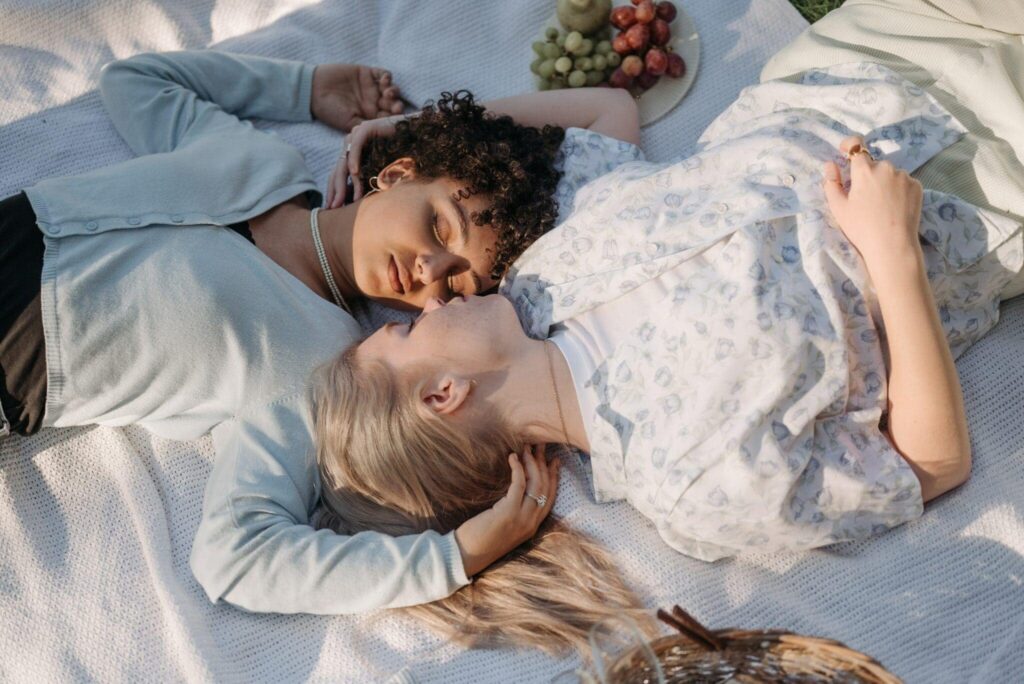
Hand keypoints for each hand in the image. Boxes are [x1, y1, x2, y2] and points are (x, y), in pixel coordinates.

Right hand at [310, 64, 402, 132]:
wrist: (314, 90)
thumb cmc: (329, 111)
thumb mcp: (349, 124)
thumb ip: (366, 127)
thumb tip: (384, 133)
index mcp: (371, 116)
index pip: (389, 118)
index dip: (395, 118)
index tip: (398, 119)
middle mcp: (373, 102)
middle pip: (392, 103)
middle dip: (397, 105)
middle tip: (396, 106)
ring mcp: (371, 87)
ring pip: (390, 89)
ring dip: (394, 91)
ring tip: (388, 92)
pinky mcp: (367, 73)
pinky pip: (382, 74)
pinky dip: (387, 76)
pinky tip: (385, 80)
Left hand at [324, 114, 405, 207]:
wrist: (416, 134)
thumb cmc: (403, 155)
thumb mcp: (383, 173)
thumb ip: (371, 182)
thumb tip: (359, 203)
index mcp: (352, 154)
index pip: (338, 175)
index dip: (334, 191)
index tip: (331, 209)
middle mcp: (351, 144)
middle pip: (338, 170)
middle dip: (335, 191)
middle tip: (333, 208)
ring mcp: (357, 135)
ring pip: (345, 161)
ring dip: (344, 181)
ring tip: (343, 198)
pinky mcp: (366, 128)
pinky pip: (357, 145)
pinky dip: (354, 158)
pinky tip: (354, 172)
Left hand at [454, 445, 559, 576]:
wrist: (465, 556)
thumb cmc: (479, 539)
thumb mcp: (504, 524)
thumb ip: (513, 509)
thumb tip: (516, 486)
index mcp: (532, 525)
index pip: (551, 497)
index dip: (554, 477)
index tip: (554, 460)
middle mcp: (531, 522)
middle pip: (546, 487)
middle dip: (544, 464)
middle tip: (540, 446)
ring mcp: (522, 519)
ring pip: (536, 485)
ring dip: (532, 463)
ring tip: (525, 448)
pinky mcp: (508, 513)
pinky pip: (519, 485)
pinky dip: (518, 469)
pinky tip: (512, 458)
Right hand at [822, 135, 923, 267]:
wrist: (892, 245)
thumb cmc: (861, 227)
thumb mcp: (838, 208)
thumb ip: (831, 183)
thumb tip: (830, 165)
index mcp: (864, 170)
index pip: (856, 145)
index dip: (849, 145)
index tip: (845, 151)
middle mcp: (886, 167)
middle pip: (873, 165)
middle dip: (868, 175)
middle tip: (864, 197)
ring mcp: (904, 176)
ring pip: (889, 174)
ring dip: (884, 182)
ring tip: (882, 205)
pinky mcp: (917, 186)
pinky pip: (904, 182)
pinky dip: (898, 190)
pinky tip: (895, 207)